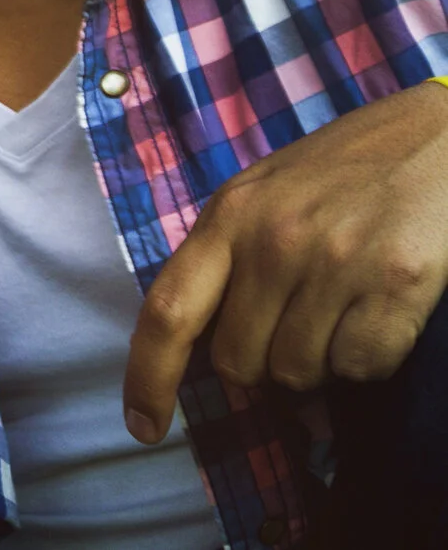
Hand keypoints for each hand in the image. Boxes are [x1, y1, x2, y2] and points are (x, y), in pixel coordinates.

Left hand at [122, 79, 447, 442]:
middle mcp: (273, 240)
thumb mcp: (265, 194)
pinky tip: (382, 312)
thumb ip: (231, 259)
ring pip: (300, 374)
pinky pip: (361, 367)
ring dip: (321, 363)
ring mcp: (335, 262)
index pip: (167, 311)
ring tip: (344, 308)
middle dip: (263, 367)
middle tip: (299, 326)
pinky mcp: (398, 282)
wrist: (440, 133)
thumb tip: (212, 353)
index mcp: (228, 216)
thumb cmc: (347, 169)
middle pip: (239, 363)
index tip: (143, 427)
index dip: (148, 378)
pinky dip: (370, 358)